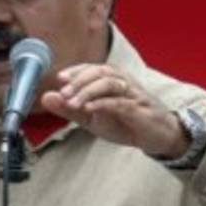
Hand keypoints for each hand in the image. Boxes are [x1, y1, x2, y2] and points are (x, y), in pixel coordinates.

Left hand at [40, 63, 185, 156]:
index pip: (92, 68)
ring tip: (73, 102)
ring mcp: (132, 94)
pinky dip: (102, 104)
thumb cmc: (127, 123)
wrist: (159, 137)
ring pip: (110, 83)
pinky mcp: (139, 109)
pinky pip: (120, 102)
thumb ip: (70, 109)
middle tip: (63, 93)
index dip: (76, 70)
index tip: (60, 78)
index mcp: (112, 81)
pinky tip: (90, 108)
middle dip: (80, 80)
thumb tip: (46, 97)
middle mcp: (123, 82)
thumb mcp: (93, 119)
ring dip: (88, 91)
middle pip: (101, 71)